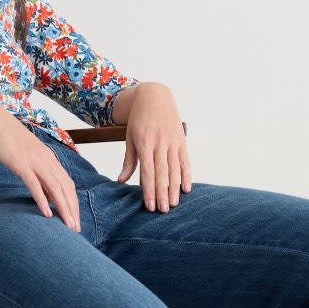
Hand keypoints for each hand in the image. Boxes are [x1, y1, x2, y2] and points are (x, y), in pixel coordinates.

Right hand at [0, 102, 80, 230]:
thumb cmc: (8, 139)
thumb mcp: (28, 156)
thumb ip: (39, 172)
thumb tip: (47, 192)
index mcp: (50, 159)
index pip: (68, 184)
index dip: (74, 203)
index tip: (75, 219)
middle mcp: (47, 160)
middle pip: (66, 188)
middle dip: (72, 210)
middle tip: (75, 229)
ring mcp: (34, 161)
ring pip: (55, 188)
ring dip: (63, 209)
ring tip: (67, 226)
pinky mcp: (21, 163)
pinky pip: (35, 184)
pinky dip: (43, 200)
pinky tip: (47, 214)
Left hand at [116, 84, 191, 210]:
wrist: (155, 96)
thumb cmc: (139, 120)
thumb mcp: (130, 137)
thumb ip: (129, 160)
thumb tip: (121, 181)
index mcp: (144, 144)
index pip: (148, 173)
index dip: (149, 191)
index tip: (149, 206)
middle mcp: (160, 143)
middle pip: (162, 174)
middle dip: (162, 194)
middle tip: (162, 211)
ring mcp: (172, 142)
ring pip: (174, 170)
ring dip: (174, 189)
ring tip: (173, 204)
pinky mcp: (182, 140)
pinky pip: (185, 161)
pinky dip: (187, 175)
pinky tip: (186, 189)